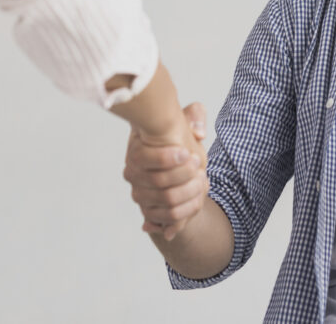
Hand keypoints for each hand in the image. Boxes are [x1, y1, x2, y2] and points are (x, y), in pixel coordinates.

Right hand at [123, 103, 209, 240]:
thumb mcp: (188, 122)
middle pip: (158, 181)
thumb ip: (194, 116)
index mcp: (136, 150)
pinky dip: (188, 209)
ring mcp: (140, 195)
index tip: (188, 152)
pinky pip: (170, 219)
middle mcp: (132, 174)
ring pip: (168, 201)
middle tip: (199, 166)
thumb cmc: (179, 140)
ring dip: (190, 192)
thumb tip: (199, 133)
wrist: (179, 166)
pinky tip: (198, 196)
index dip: (166, 157)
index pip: (142, 157)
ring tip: (202, 180)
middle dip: (184, 175)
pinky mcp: (151, 213)